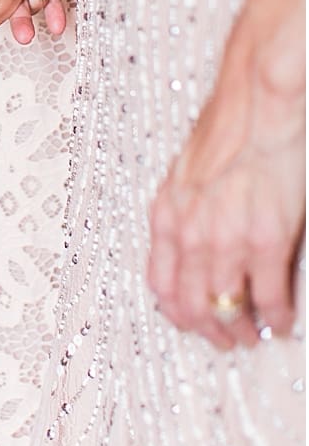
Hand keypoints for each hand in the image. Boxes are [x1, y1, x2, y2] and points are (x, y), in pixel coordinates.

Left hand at [148, 0, 305, 348]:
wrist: (255, 104)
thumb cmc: (224, 133)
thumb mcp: (185, 177)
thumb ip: (183, 214)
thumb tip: (188, 245)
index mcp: (166, 217)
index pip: (161, 285)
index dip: (177, 313)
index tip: (191, 324)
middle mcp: (190, 234)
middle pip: (193, 304)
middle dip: (210, 330)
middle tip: (227, 341)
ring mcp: (227, 240)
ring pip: (228, 307)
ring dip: (241, 329)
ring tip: (253, 336)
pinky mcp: (266, 239)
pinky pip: (268, 294)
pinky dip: (277, 316)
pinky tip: (283, 323)